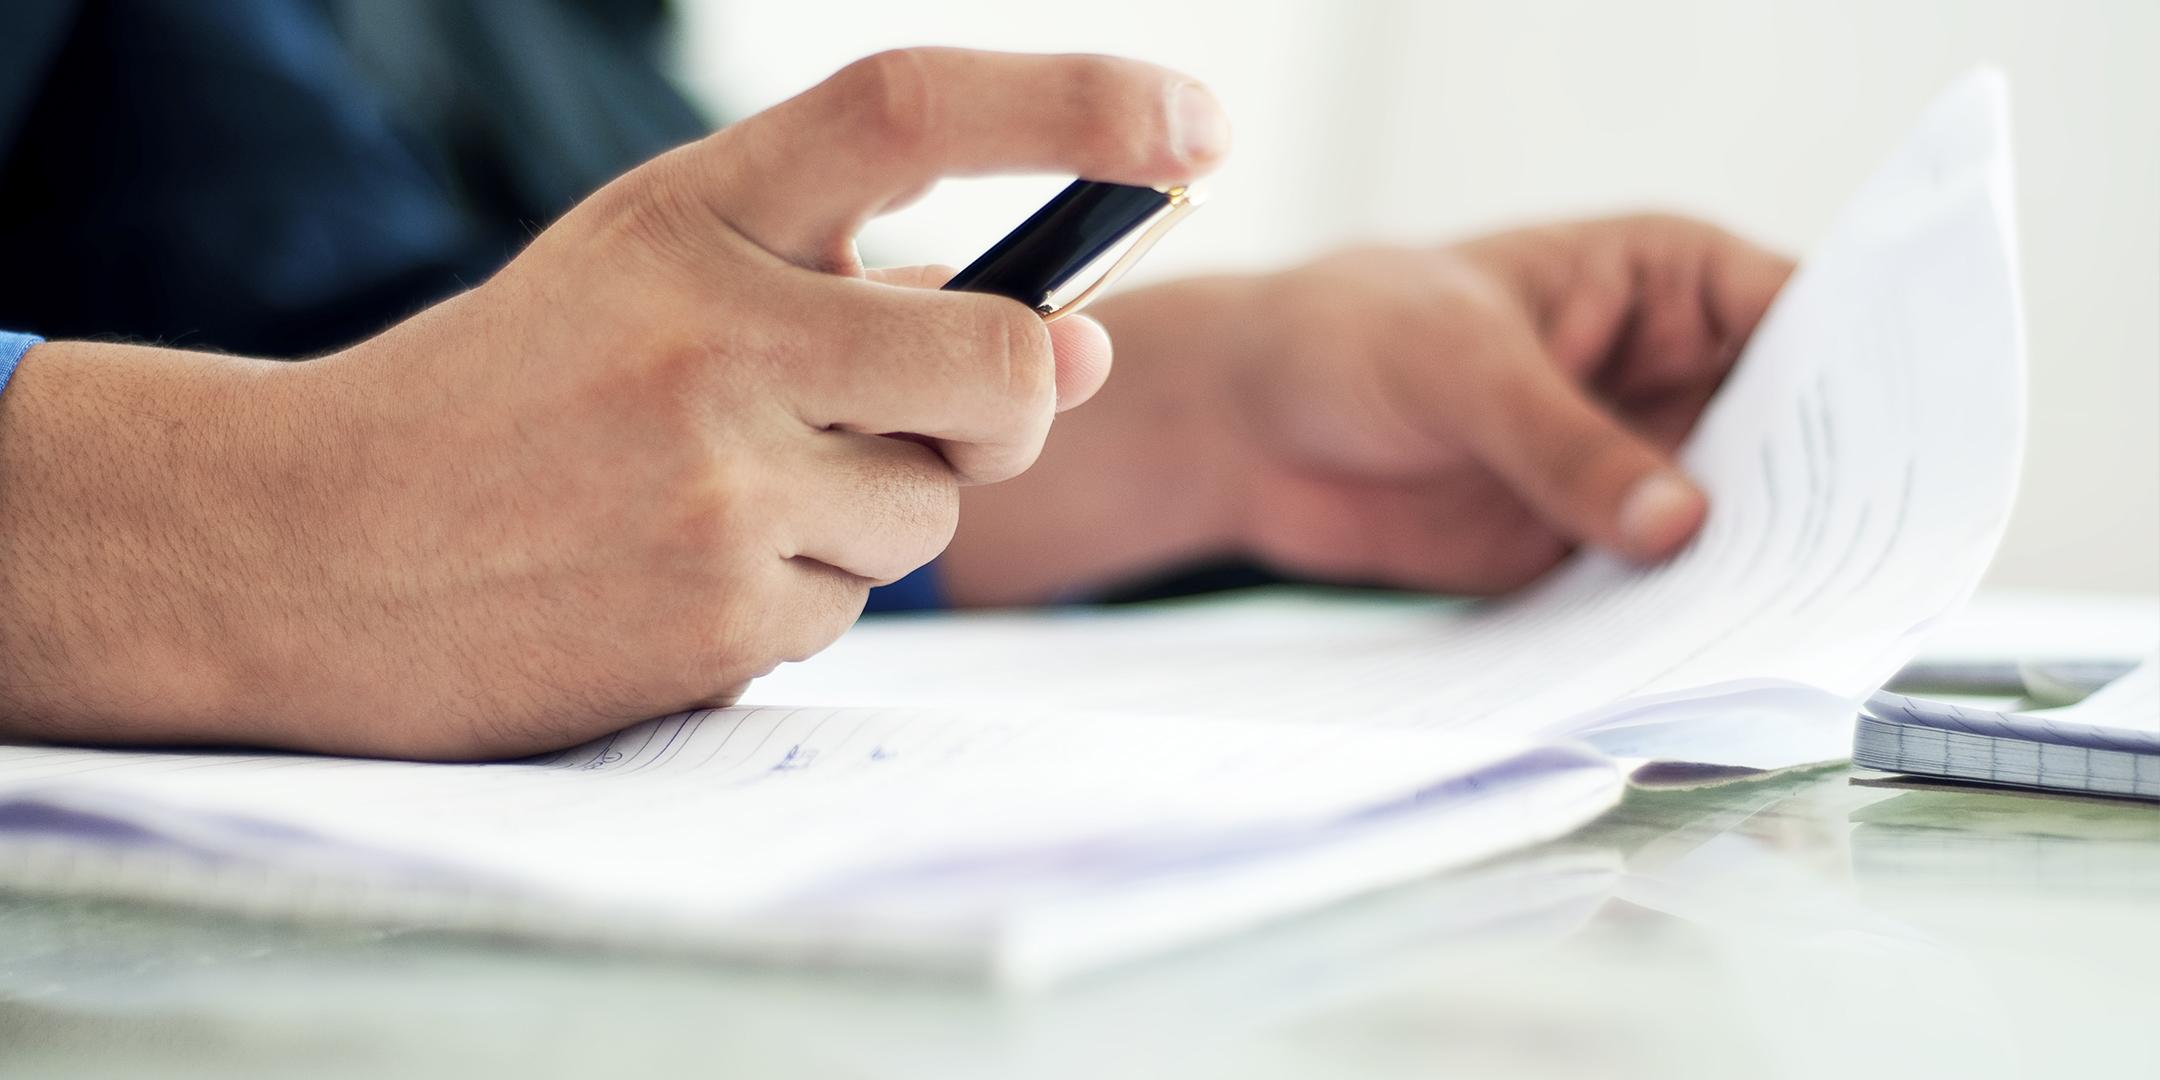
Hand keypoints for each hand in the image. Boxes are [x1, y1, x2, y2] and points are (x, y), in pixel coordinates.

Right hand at [0, 48, 1229, 757]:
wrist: (311, 548)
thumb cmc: (509, 397)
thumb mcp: (651, 276)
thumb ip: (851, 286)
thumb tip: (1078, 346)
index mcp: (690, 212)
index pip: (912, 113)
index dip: (1078, 102)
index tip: (1194, 124)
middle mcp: (718, 333)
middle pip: (1006, 358)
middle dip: (1010, 394)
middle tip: (938, 405)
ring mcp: (724, 485)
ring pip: (939, 507)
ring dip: (875, 507)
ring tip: (714, 499)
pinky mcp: (724, 616)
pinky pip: (860, 607)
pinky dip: (801, 594)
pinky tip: (678, 572)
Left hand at [939, 215, 1790, 602]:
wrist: (1248, 425)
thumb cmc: (1350, 337)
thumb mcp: (1461, 369)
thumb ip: (1564, 443)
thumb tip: (1678, 524)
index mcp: (1668, 284)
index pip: (1807, 319)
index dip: (1867, 380)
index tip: (1905, 454)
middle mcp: (1672, 375)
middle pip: (1793, 437)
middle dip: (1822, 500)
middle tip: (1862, 574)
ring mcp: (1636, 466)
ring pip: (1736, 525)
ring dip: (1757, 577)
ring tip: (1797, 637)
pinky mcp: (1588, 547)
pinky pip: (1660, 592)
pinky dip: (1680, 627)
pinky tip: (1701, 668)